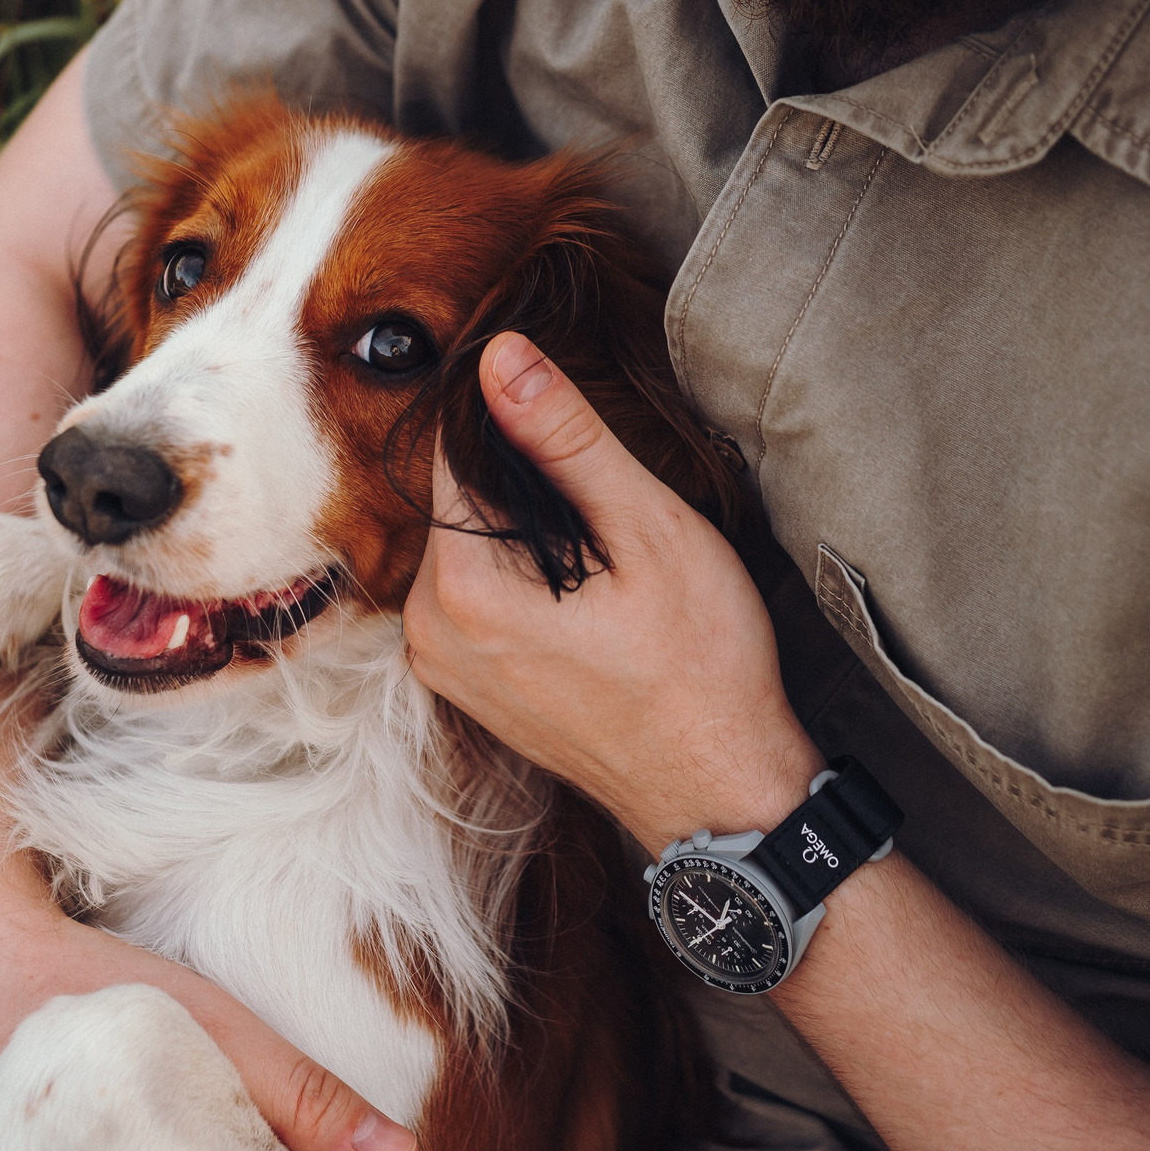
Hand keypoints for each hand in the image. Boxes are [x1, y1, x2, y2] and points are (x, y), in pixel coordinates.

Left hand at [403, 332, 820, 846]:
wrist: (719, 794)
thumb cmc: (701, 669)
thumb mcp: (648, 531)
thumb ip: (566, 439)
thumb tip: (502, 355)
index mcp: (462, 589)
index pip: (455, 453)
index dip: (515, 422)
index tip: (572, 428)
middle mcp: (430, 632)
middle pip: (461, 504)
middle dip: (528, 487)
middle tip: (613, 520)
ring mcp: (444, 668)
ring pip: (471, 551)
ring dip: (529, 537)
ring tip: (610, 568)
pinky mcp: (468, 689)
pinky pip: (478, 600)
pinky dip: (525, 582)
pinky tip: (592, 605)